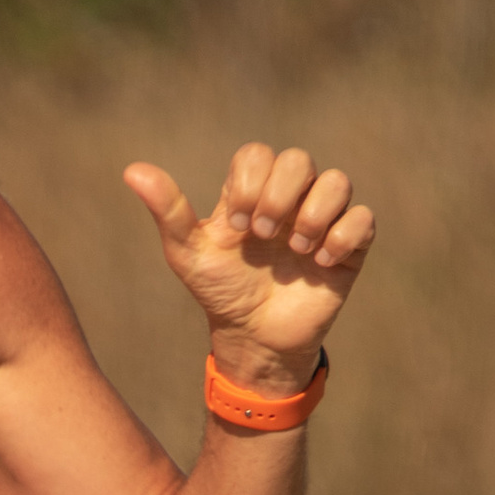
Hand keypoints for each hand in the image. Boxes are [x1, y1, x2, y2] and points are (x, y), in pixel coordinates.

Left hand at [120, 143, 374, 385]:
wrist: (254, 339)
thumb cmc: (220, 292)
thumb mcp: (188, 254)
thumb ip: (168, 211)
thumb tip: (131, 170)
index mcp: (251, 192)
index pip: (258, 154)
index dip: (248, 182)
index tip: (234, 225)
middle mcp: (290, 198)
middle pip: (299, 160)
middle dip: (279, 196)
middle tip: (261, 236)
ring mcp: (322, 219)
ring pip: (337, 182)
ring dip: (314, 213)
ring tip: (296, 249)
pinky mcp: (349, 246)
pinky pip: (364, 218)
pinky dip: (343, 236)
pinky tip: (320, 262)